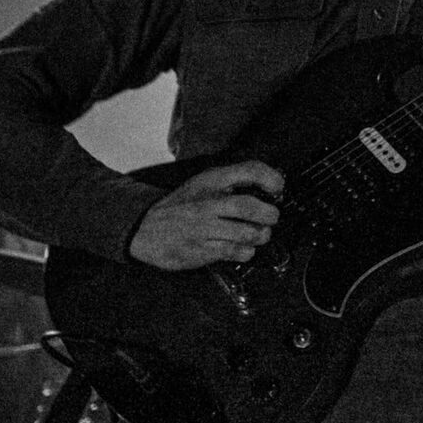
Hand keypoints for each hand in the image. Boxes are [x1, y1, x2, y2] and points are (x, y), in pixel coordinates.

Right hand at [128, 160, 282, 269]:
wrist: (144, 229)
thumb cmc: (182, 206)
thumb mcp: (204, 183)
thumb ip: (234, 179)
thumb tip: (272, 182)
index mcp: (210, 182)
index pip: (248, 171)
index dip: (270, 178)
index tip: (278, 188)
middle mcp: (207, 203)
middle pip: (248, 206)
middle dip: (269, 214)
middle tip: (272, 217)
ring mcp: (203, 229)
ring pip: (246, 233)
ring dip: (261, 235)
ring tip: (260, 234)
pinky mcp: (201, 251)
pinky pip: (235, 252)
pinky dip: (247, 251)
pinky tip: (243, 247)